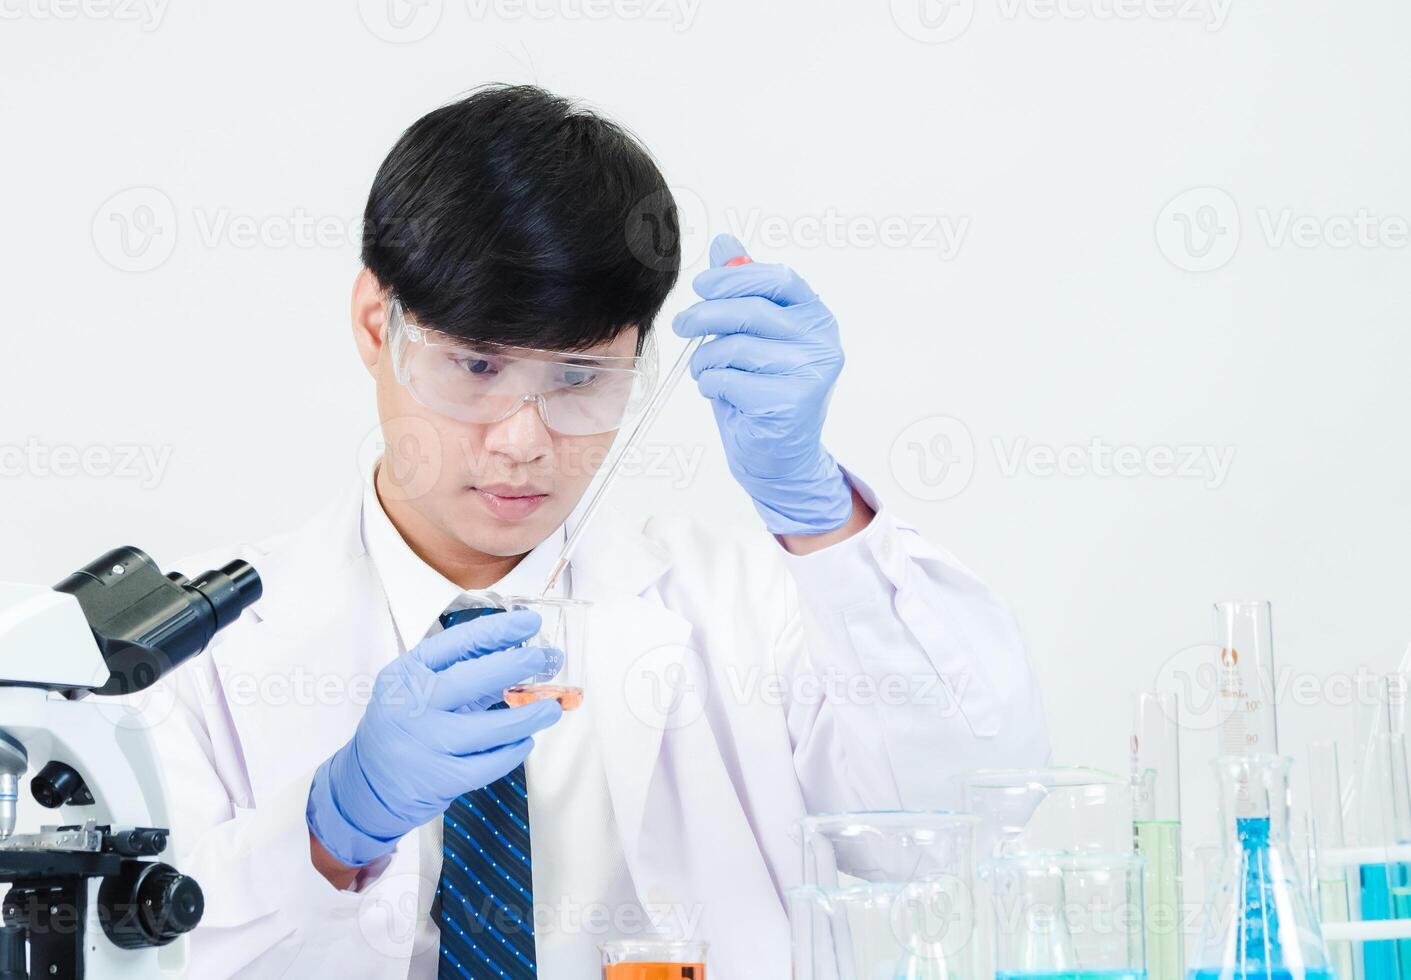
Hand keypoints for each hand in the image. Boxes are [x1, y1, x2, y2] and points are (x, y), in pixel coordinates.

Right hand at [306, 609, 562, 867]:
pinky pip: (488, 765)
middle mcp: (412, 705)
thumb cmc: (404, 726)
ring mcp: (424, 744)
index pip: (456, 643)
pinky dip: (513, 752)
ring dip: (527, 717)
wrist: (367, 784)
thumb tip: (522, 654)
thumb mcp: (418, 689)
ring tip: (551, 709)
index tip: (529, 622)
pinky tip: (525, 742)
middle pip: (471, 679)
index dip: (498, 630)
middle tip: (545, 659)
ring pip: (488, 729)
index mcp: (406, 674)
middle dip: (515, 665)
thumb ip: (463, 672)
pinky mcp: (438, 779)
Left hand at [672, 233, 852, 535]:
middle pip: (751, 310)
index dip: (735, 277)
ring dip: (706, 358)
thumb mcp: (752, 335)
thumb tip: (725, 242)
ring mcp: (810, 373)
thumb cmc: (762, 390)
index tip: (702, 286)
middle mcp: (821, 341)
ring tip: (704, 371)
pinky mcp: (790, 402)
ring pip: (736, 347)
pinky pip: (731, 379)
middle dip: (706, 315)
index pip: (778, 278)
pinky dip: (711, 383)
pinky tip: (717, 392)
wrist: (776, 455)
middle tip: (682, 326)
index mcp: (815, 316)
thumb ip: (744, 289)